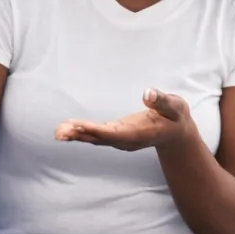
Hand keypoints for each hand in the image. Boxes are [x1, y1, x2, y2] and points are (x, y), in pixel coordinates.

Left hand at [56, 89, 192, 151]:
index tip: (80, 126)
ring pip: (96, 138)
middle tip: (59, 133)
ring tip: (58, 132)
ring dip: (77, 135)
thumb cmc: (176, 118)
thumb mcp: (176, 107)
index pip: (115, 133)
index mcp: (140, 134)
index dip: (97, 130)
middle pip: (100, 138)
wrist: (176, 134)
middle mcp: (127, 140)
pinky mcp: (117, 134)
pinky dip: (81, 132)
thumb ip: (163, 101)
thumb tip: (148, 93)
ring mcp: (121, 139)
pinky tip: (67, 128)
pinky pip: (96, 135)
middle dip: (80, 135)